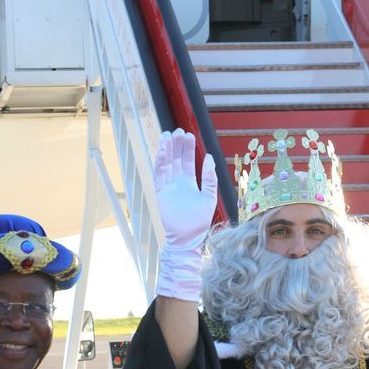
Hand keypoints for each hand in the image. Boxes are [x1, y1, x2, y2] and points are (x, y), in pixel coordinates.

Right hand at [154, 128, 216, 301]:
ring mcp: (168, 187)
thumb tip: (209, 157)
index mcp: (189, 183)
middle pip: (176, 159)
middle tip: (178, 131)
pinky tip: (161, 150)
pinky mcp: (161, 193)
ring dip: (166, 150)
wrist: (188, 238)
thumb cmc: (199, 221)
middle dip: (176, 146)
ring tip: (168, 135)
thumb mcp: (209, 196)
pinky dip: (159, 162)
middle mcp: (177, 183)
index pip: (187, 161)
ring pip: (166, 164)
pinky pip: (159, 174)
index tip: (187, 135)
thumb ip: (209, 177)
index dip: (187, 149)